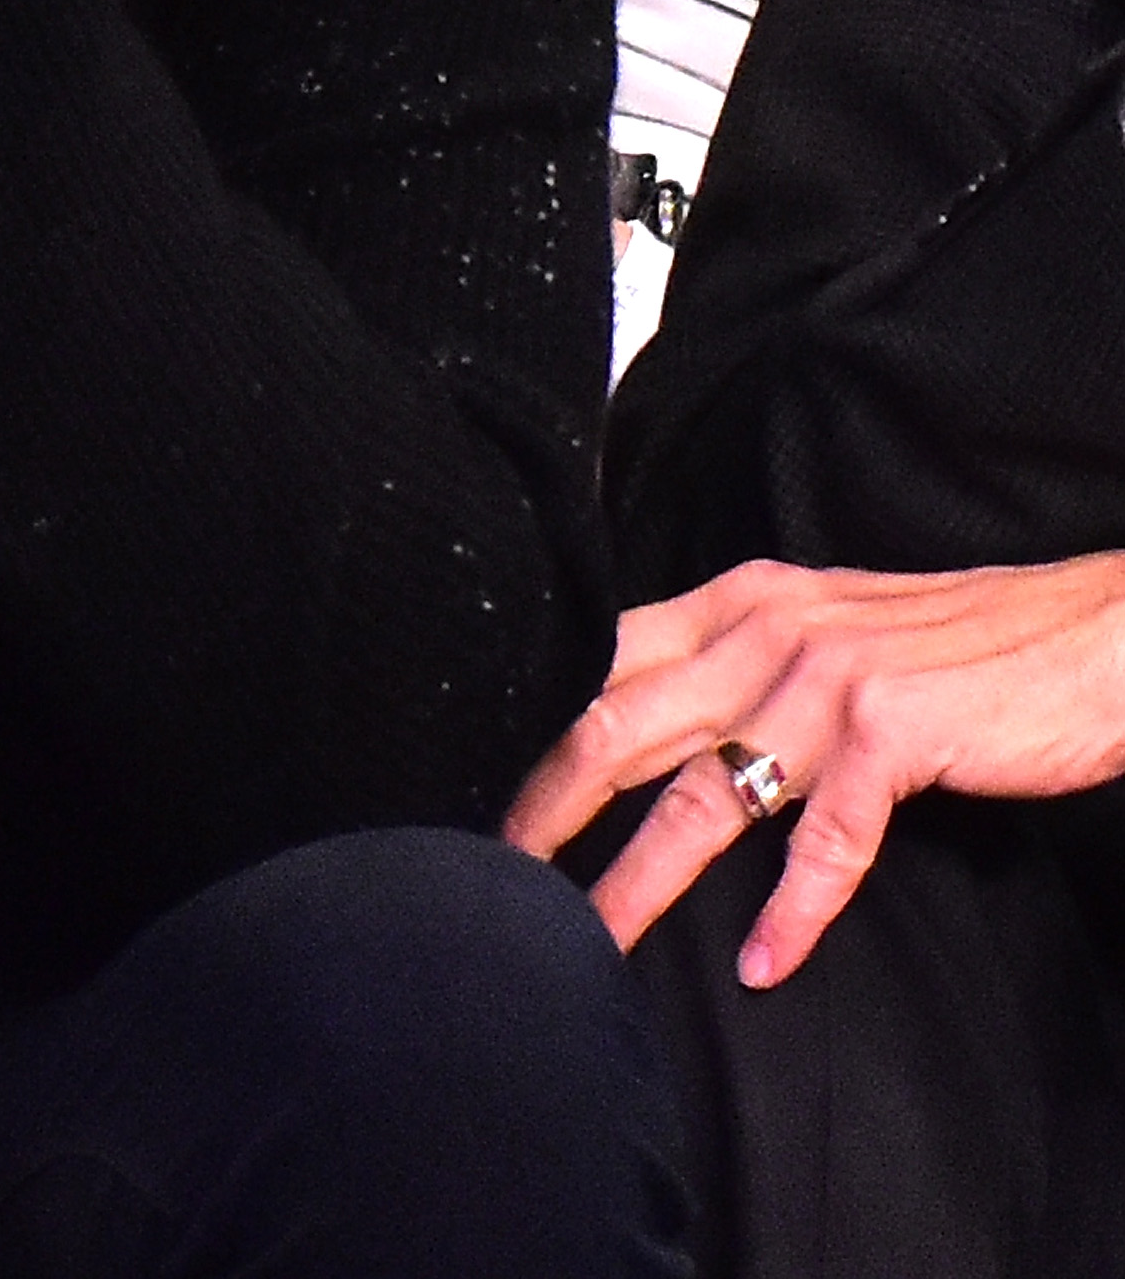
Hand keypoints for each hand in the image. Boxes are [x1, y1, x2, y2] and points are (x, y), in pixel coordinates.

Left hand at [503, 553, 1124, 985]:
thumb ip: (744, 663)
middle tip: (501, 874)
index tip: (501, 796)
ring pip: (702, 793)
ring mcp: (827, 681)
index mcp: (740, 601)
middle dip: (551, 804)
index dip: (542, 729)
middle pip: (619, 722)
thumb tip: (660, 722)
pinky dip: (792, 910)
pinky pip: (825, 839)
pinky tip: (762, 964)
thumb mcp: (826, 626)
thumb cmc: (959, 643)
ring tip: (593, 940)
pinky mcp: (895, 732)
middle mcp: (765, 630)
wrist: (1090, 633)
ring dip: (639, 877)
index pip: (604, 661)